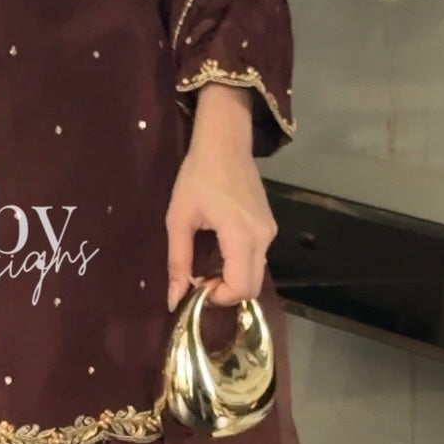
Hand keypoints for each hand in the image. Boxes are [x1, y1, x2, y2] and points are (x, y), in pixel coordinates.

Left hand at [165, 84, 276, 310]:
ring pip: (256, 274)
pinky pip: (258, 259)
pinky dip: (240, 266)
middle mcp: (262, 237)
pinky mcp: (269, 227)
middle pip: (252, 288)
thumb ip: (177, 263)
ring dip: (232, 280)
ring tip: (207, 265)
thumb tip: (174, 301)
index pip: (241, 287)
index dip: (219, 297)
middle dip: (226, 293)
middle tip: (201, 281)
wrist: (225, 143)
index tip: (196, 287)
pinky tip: (220, 252)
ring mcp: (269, 232)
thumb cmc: (197, 177)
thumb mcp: (179, 219)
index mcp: (240, 235)